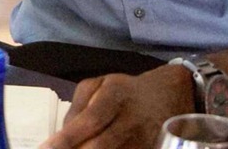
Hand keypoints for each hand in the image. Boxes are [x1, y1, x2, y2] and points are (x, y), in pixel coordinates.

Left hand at [42, 64, 192, 148]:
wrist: (166, 96)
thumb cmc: (123, 91)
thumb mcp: (97, 85)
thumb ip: (77, 106)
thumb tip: (62, 133)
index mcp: (116, 95)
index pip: (90, 120)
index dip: (67, 138)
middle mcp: (131, 119)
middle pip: (101, 146)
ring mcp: (143, 139)